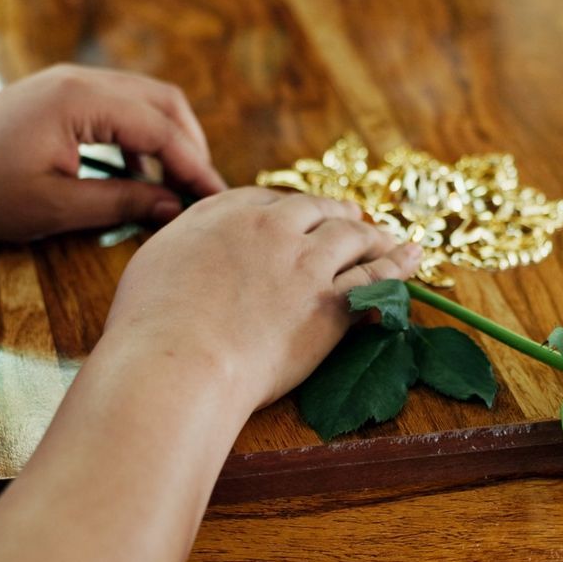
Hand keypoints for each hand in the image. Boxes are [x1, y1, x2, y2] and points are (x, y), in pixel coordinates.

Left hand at [0, 64, 228, 241]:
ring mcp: (68, 82)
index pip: (161, 129)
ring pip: (143, 100)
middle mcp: (80, 79)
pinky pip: (117, 107)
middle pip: (163, 102)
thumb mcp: (55, 208)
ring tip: (176, 187)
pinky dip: (139, 137)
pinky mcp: (58, 95)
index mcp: (81, 100)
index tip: (216, 201)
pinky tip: (138, 176)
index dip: (195, 167)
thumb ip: (121, 203)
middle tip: (202, 193)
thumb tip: (172, 207)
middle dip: (189, 146)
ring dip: (167, 140)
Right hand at [101, 188, 424, 410]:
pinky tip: (413, 258)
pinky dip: (398, 265)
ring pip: (353, 236)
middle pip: (316, 210)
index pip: (267, 199)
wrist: (177, 362)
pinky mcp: (330, 302)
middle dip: (337, 214)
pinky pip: (375, 277)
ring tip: (392, 239)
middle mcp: (270, 226)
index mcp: (224, 212)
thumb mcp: (154, 263)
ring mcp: (305, 262)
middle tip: (353, 220)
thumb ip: (184, 245)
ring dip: (375, 236)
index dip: (289, 210)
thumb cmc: (150, 325)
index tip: (298, 218)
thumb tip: (193, 251)